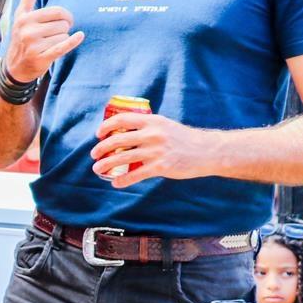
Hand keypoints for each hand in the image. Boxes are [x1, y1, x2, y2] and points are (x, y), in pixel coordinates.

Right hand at [2, 0, 84, 83]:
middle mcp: (28, 31)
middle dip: (62, 29)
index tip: (63, 22)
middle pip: (63, 24)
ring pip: (64, 36)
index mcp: (25, 19)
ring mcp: (34, 45)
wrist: (14, 67)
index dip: (65, 16)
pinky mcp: (41, 58)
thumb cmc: (21, 37)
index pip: (57, 11)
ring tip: (49, 45)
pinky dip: (72, 42)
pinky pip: (62, 47)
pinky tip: (79, 36)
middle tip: (53, 36)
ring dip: (61, 40)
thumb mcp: (21, 16)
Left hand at [90, 110, 213, 186]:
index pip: (122, 119)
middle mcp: (153, 134)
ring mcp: (156, 151)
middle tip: (94, 154)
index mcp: (153, 121)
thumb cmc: (184, 139)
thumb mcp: (165, 125)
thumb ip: (147, 127)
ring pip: (122, 158)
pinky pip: (135, 175)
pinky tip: (116, 183)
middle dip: (101, 148)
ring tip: (97, 168)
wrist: (207, 151)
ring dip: (106, 164)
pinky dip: (122, 180)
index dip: (106, 126)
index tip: (99, 134)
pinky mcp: (161, 167)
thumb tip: (123, 132)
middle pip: (118, 140)